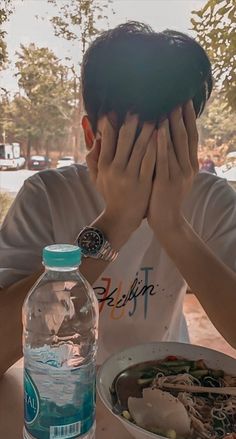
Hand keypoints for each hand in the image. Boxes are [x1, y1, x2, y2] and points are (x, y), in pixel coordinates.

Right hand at [86, 113, 156, 234]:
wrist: (121, 218)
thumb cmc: (110, 194)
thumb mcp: (96, 178)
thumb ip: (94, 158)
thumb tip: (96, 137)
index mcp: (104, 165)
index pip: (107, 139)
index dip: (111, 123)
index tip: (115, 109)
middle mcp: (115, 169)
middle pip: (124, 139)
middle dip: (131, 122)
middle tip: (139, 107)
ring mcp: (130, 176)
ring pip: (140, 148)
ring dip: (147, 130)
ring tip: (155, 116)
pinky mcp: (143, 182)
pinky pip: (150, 161)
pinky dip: (156, 146)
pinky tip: (162, 135)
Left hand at [147, 100, 198, 235]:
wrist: (167, 220)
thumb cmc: (165, 196)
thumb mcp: (173, 176)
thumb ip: (172, 158)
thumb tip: (166, 137)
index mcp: (190, 165)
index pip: (191, 136)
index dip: (189, 118)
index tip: (185, 101)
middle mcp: (187, 167)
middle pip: (185, 137)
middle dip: (181, 117)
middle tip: (177, 98)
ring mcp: (179, 174)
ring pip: (176, 145)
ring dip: (172, 125)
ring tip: (167, 108)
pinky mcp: (168, 182)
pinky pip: (165, 159)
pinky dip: (162, 144)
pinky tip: (159, 130)